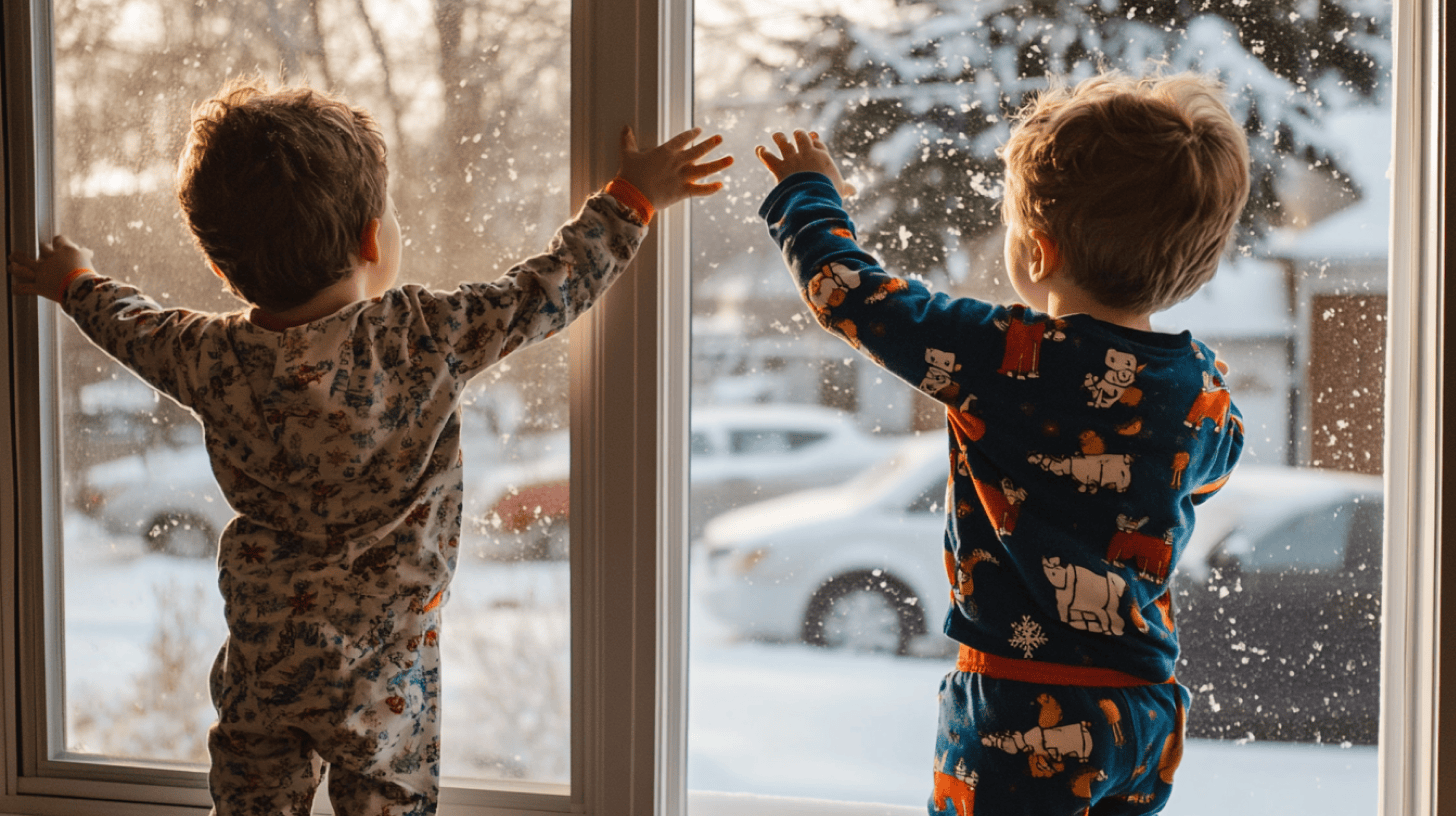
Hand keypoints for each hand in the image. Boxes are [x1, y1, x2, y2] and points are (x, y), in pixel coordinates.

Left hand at [9, 235, 93, 302]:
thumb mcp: (88, 262)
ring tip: (12, 261)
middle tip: (43, 251)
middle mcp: (51, 259)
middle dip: (43, 250)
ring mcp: (42, 272)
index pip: (59, 239)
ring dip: (18, 262)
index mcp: (65, 251)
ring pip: (24, 264)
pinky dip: (18, 289)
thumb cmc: (90, 276)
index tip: (59, 243)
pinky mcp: (39, 287)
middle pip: (43, 248)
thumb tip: (88, 252)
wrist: (83, 290)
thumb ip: (85, 256)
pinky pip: (24, 289)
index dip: (58, 241)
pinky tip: (14, 289)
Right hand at [615, 126, 732, 210]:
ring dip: (719, 164)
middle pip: (698, 150)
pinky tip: (721, 185)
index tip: (699, 131)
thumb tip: (625, 128)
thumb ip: (628, 141)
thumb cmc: (630, 175)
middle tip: (721, 138)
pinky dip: (710, 189)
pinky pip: (700, 190)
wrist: (633, 195)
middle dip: (711, 144)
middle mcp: (677, 162)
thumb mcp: (628, 155)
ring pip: (705, 169)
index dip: (692, 134)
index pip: (682, 139)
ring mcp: (682, 176)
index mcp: (665, 151)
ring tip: (731, 159)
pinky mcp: (683, 191)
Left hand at [756, 130, 856, 197]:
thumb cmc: (830, 193)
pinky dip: (762, 152)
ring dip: (779, 137)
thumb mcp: (840, 189)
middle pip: (801, 136)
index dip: (814, 140)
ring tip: (777, 136)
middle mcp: (806, 154)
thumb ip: (845, 188)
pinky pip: (767, 156)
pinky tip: (760, 150)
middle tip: (794, 136)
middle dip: (797, 135)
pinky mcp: (779, 167)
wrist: (815, 196)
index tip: (812, 137)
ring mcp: (792, 159)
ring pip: (782, 141)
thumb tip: (854, 190)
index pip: (817, 143)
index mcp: (822, 157)